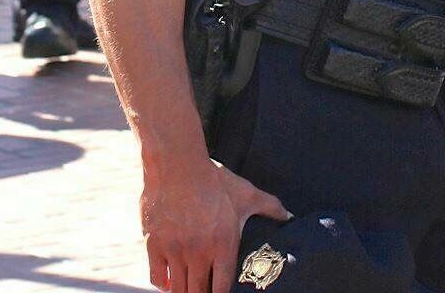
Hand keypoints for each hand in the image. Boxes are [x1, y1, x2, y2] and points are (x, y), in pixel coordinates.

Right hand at [141, 157, 290, 292]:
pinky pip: (157, 278)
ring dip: (184, 291)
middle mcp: (199, 252)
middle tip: (205, 289)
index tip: (221, 292)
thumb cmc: (213, 179)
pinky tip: (170, 280)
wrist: (177, 164)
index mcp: (223, 244)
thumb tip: (290, 216)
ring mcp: (175, 251)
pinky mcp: (154, 245)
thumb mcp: (245, 193)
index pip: (224, 288)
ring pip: (178, 290)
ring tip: (190, 287)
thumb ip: (270, 207)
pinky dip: (163, 284)